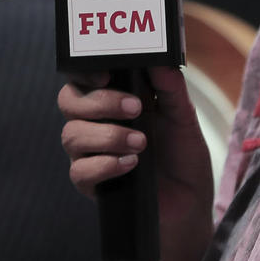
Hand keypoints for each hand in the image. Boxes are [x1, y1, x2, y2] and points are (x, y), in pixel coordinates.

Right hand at [58, 67, 213, 226]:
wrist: (190, 199)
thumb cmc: (182, 153)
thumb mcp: (183, 117)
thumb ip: (171, 88)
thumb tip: (160, 61)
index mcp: (112, 99)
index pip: (82, 77)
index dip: (84, 72)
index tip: (105, 75)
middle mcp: (94, 123)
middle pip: (68, 101)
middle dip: (100, 102)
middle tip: (136, 109)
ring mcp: (89, 153)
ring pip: (71, 135)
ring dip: (108, 135)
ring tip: (141, 142)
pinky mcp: (91, 184)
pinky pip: (79, 171)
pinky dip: (105, 164)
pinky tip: (130, 164)